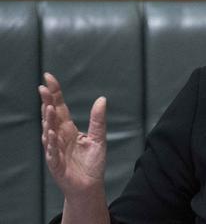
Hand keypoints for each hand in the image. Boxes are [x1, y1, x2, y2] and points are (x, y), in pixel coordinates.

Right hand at [40, 73, 107, 199]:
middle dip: (47, 103)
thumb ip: (98, 120)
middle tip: (43, 88)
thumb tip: (102, 99)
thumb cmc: (92, 163)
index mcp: (68, 129)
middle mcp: (59, 137)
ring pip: (49, 133)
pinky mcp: (56, 165)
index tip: (48, 77)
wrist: (89, 186)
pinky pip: (52, 152)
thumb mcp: (99, 138)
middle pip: (51, 117)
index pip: (59, 107)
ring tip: (49, 108)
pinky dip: (52, 143)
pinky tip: (51, 133)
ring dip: (48, 121)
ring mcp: (55, 150)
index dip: (54, 93)